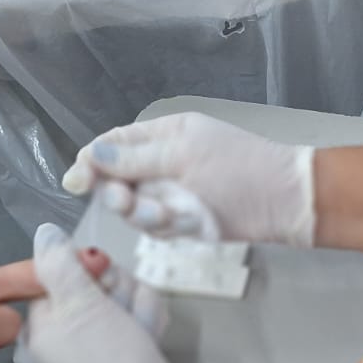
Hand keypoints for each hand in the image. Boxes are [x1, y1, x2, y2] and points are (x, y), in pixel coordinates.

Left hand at [15, 224, 197, 362]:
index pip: (63, 268)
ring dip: (135, 304)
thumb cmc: (106, 357)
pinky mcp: (122, 339)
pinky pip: (136, 307)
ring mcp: (94, 334)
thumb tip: (44, 232)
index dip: (90, 270)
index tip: (105, 281)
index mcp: (38, 322)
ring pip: (121, 288)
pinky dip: (145, 318)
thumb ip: (61, 265)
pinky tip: (145, 335)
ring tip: (137, 330)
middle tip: (122, 316)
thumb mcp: (80, 306)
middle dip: (118, 290)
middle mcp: (62, 327)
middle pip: (95, 276)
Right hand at [62, 113, 315, 245]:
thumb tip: (90, 154)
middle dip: (122, 197)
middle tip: (129, 203)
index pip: (112, 144)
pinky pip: (157, 228)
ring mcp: (173, 193)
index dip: (90, 162)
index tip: (76, 183)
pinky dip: (169, 229)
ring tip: (173, 216)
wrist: (286, 202)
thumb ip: (133, 158)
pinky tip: (189, 225)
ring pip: (135, 210)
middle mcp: (163, 162)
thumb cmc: (240, 168)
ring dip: (147, 216)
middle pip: (117, 181)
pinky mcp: (184, 220)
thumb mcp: (182, 155)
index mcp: (163, 133)